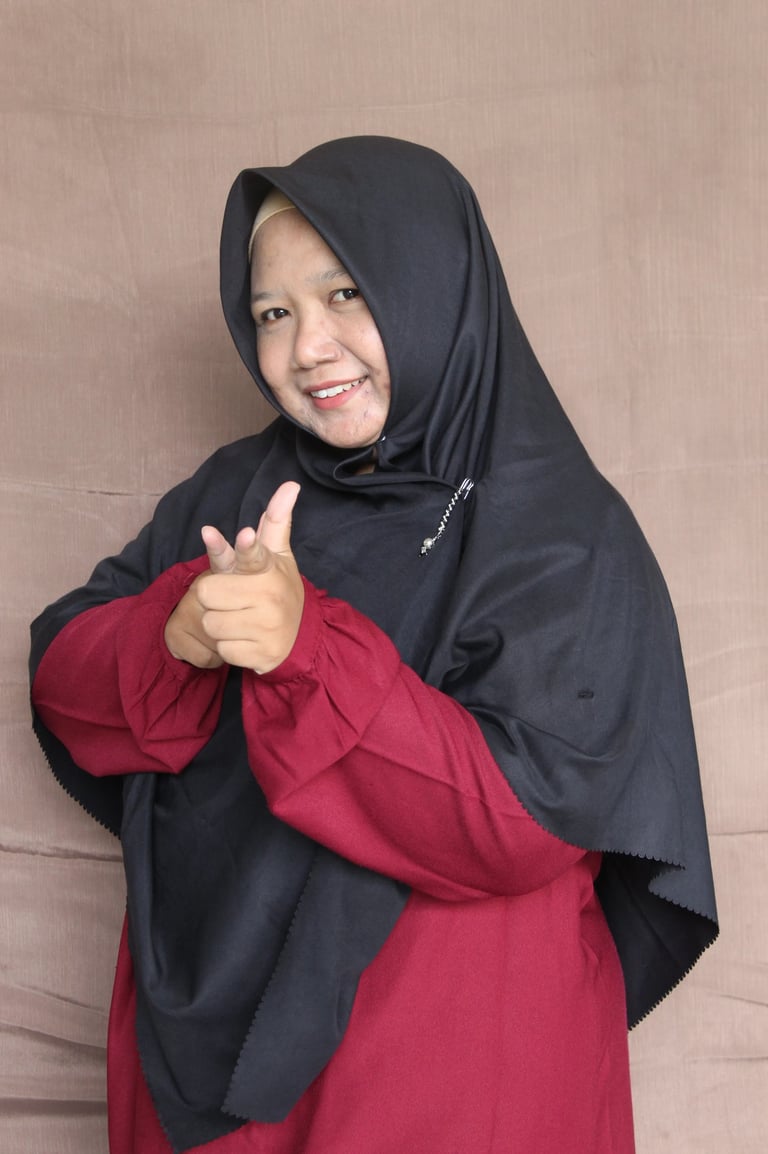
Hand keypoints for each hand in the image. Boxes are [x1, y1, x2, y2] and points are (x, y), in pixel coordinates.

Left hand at [165, 482, 303, 672]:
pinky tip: (245, 640)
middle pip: (206, 593)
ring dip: (218, 624)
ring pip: (211, 623)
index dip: (246, 545)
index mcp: (269, 569)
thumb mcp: (277, 556)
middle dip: (212, 598)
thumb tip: (290, 485)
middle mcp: (269, 596)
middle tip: (231, 599)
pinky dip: (228, 647)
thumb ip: (275, 522)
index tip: (243, 534)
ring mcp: (266, 626)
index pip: (254, 553)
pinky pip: (222, 649)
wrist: (300, 637)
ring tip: (239, 620)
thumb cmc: (278, 590)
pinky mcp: (261, 654)